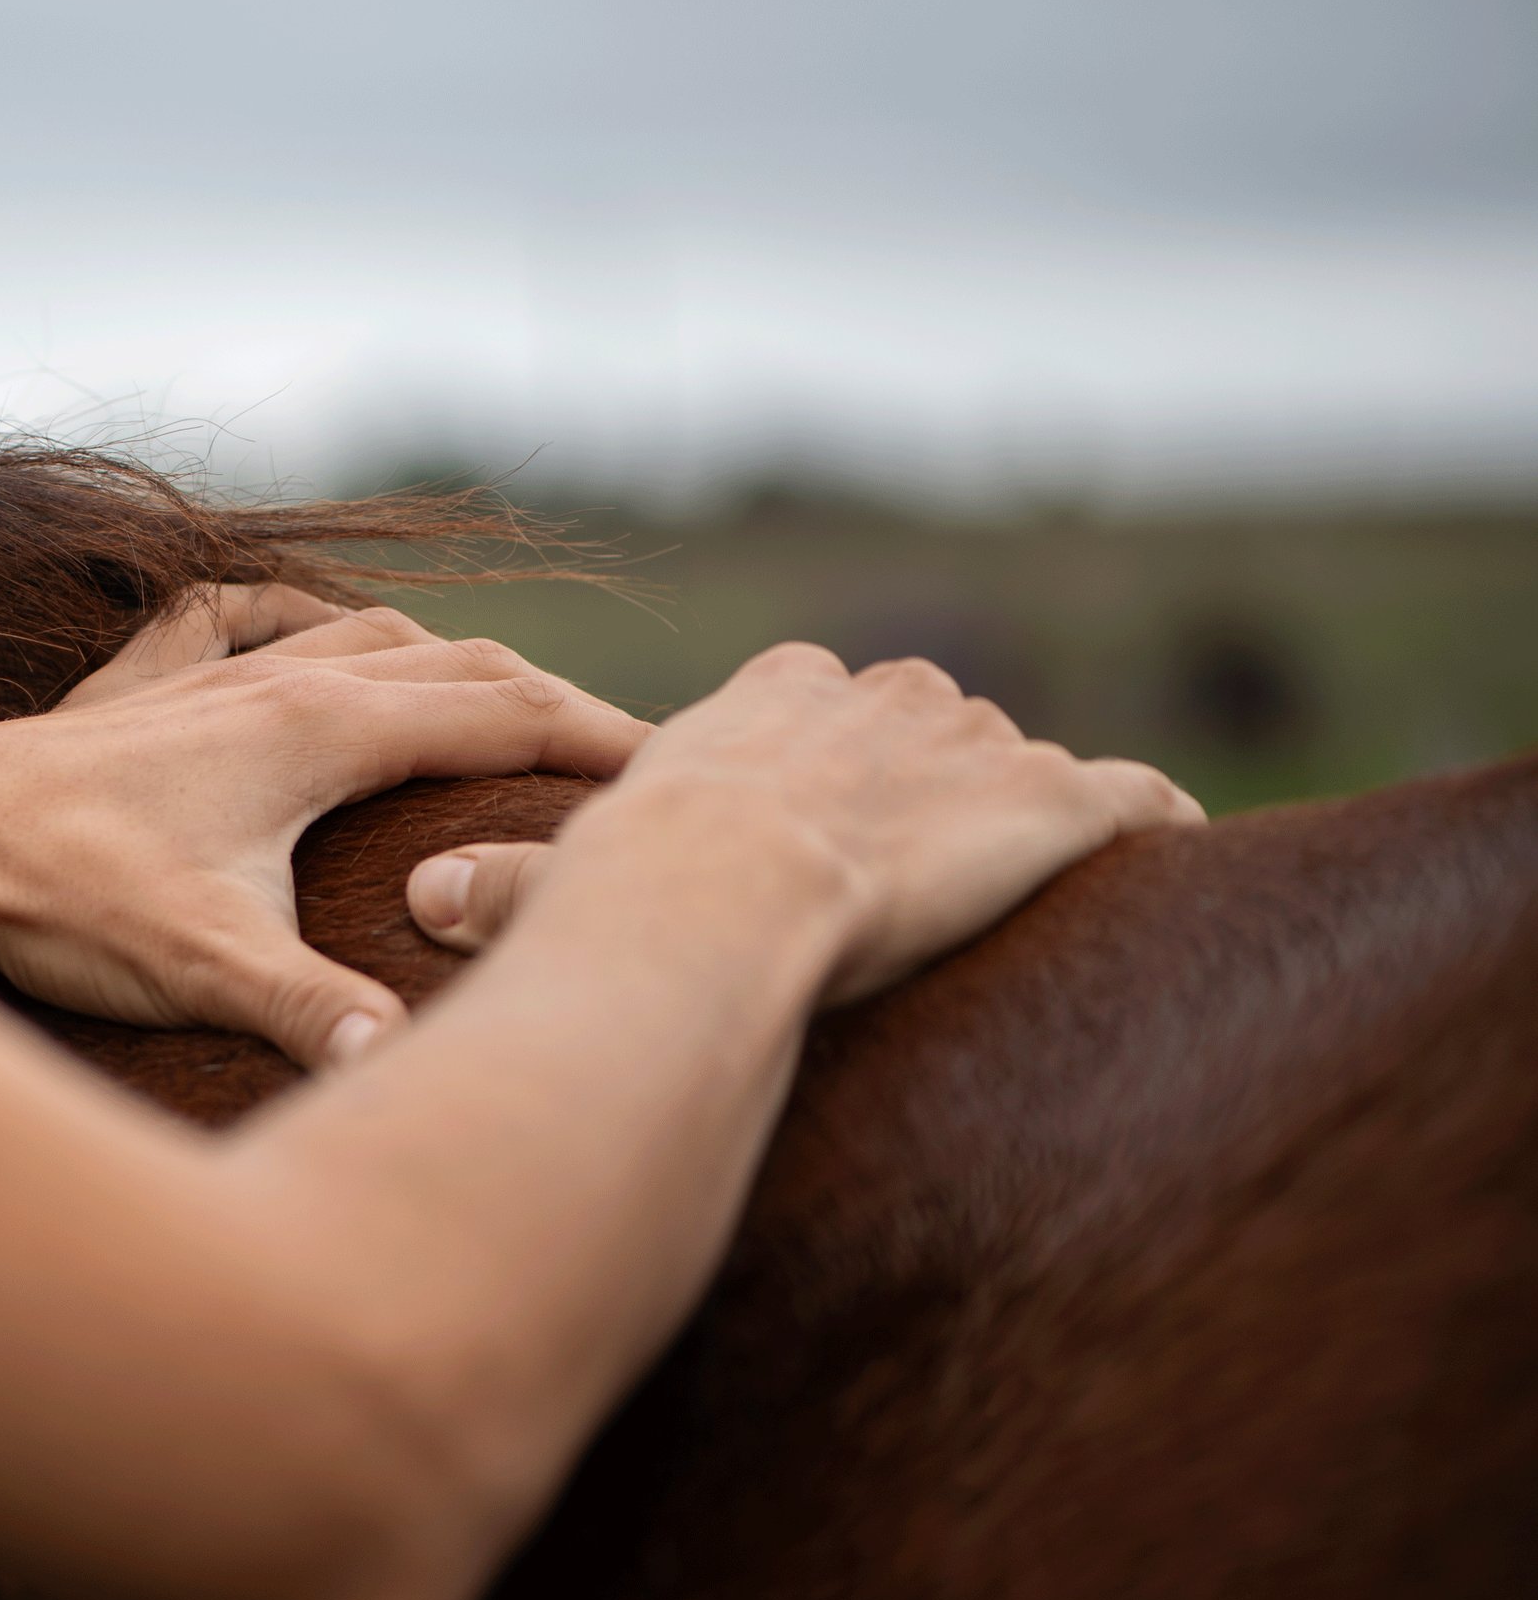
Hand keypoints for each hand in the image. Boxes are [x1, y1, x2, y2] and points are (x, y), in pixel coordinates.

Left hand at [0, 586, 648, 1065]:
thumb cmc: (59, 900)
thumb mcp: (207, 967)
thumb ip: (319, 1019)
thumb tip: (412, 1085)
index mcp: (321, 727)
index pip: (504, 716)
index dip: (602, 740)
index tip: (685, 768)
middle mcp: (278, 677)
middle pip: (457, 664)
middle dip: (550, 702)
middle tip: (626, 753)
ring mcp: (209, 673)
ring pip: (365, 636)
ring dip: (447, 663)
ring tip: (502, 704)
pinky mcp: (142, 685)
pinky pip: (246, 620)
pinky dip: (304, 622)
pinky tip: (306, 636)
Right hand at [405, 642, 1203, 1003]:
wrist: (719, 902)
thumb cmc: (619, 897)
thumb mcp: (542, 883)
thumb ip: (498, 888)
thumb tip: (422, 903)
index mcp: (768, 702)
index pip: (815, 696)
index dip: (822, 760)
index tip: (814, 823)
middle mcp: (880, 699)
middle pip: (928, 721)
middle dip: (930, 783)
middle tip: (914, 874)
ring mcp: (975, 746)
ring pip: (1020, 764)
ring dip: (1024, 819)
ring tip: (1026, 900)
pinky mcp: (1056, 801)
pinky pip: (1140, 800)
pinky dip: (1163, 826)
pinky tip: (1178, 858)